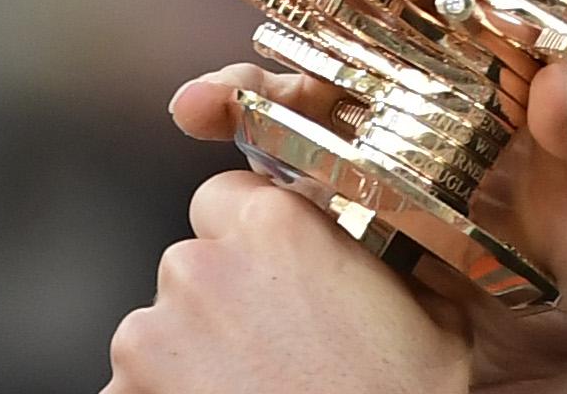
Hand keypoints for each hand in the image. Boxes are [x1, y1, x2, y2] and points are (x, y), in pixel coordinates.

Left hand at [106, 168, 470, 392]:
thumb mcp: (427, 310)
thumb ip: (381, 260)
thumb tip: (382, 247)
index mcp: (276, 225)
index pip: (225, 192)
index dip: (246, 226)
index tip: (267, 258)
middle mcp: (202, 267)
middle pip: (193, 260)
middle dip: (222, 292)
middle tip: (270, 338)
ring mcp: (151, 336)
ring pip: (160, 325)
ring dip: (191, 349)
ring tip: (249, 386)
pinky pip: (138, 384)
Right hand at [132, 0, 566, 392]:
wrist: (522, 352)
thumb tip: (564, 75)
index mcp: (529, 30)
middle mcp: (448, 44)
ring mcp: (378, 94)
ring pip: (324, 26)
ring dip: (286, 1)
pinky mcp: (323, 153)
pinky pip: (267, 114)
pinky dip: (230, 101)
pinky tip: (204, 103)